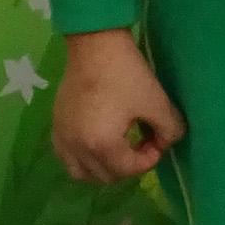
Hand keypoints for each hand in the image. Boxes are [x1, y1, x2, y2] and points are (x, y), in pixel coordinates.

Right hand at [52, 30, 184, 183]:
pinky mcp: (55, 127)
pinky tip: (100, 141)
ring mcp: (62, 138)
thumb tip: (166, 143)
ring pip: (82, 172)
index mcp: (101, 145)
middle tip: (144, 144)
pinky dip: (85, 158)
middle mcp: (76, 148)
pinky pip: (68, 158)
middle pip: (105, 176)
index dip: (149, 160)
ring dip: (105, 167)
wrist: (95, 47)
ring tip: (122, 147)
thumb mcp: (157, 103)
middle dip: (129, 166)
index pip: (127, 170)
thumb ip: (169, 130)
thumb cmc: (127, 75)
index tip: (159, 141)